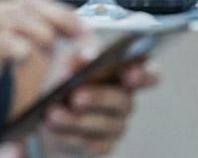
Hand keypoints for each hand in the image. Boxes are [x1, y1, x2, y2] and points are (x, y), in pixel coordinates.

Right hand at [0, 0, 82, 108]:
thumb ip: (23, 37)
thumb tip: (58, 36)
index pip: (35, 2)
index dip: (61, 11)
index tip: (82, 26)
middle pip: (33, 5)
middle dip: (61, 18)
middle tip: (79, 33)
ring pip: (23, 20)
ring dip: (44, 35)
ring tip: (50, 48)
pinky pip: (7, 43)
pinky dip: (22, 50)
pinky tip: (26, 59)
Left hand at [40, 61, 155, 156]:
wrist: (47, 111)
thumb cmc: (67, 77)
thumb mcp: (71, 58)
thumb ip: (81, 52)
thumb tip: (89, 55)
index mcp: (126, 74)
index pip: (150, 75)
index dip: (146, 74)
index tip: (130, 73)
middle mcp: (125, 101)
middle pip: (122, 101)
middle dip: (98, 98)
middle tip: (77, 96)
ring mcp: (115, 125)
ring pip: (103, 124)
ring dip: (76, 119)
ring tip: (54, 113)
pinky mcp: (101, 146)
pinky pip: (89, 144)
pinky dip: (69, 135)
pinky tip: (54, 127)